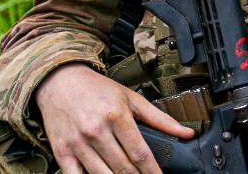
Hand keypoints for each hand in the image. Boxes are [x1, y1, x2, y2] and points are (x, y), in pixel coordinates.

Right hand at [35, 62, 193, 173]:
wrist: (60, 81)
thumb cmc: (98, 89)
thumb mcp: (132, 98)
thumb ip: (160, 118)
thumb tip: (187, 133)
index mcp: (117, 116)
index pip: (140, 153)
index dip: (152, 171)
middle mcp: (97, 131)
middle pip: (122, 167)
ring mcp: (77, 143)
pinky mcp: (61, 151)